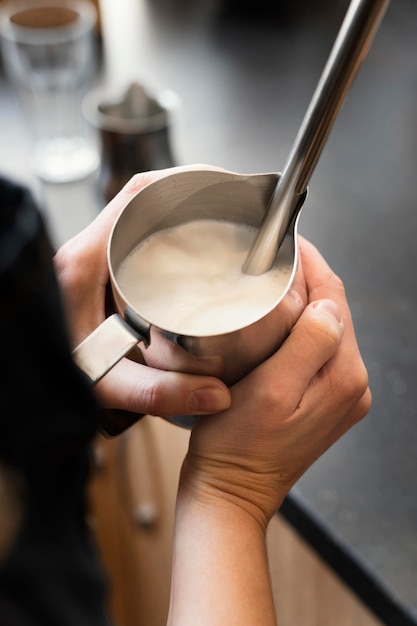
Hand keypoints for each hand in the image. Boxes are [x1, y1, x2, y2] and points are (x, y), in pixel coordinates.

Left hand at [54, 167, 232, 418]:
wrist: (24, 376)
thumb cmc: (49, 370)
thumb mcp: (103, 382)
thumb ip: (155, 392)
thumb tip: (215, 394)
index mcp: (85, 262)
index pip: (134, 197)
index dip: (179, 183)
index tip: (215, 187)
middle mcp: (85, 251)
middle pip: (140, 198)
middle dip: (186, 194)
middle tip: (224, 205)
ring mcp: (88, 256)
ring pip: (134, 214)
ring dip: (172, 210)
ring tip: (212, 219)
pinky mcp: (92, 269)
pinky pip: (128, 234)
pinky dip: (158, 231)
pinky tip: (182, 249)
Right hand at [179, 236, 370, 524]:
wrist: (231, 490)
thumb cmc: (238, 447)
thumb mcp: (271, 391)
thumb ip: (308, 344)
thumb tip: (328, 303)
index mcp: (344, 376)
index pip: (334, 298)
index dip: (312, 263)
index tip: (289, 240)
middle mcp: (351, 385)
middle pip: (334, 310)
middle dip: (308, 278)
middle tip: (275, 256)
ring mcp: (340, 394)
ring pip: (325, 327)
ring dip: (304, 301)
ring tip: (273, 280)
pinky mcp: (323, 400)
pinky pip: (317, 350)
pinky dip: (300, 327)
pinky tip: (278, 319)